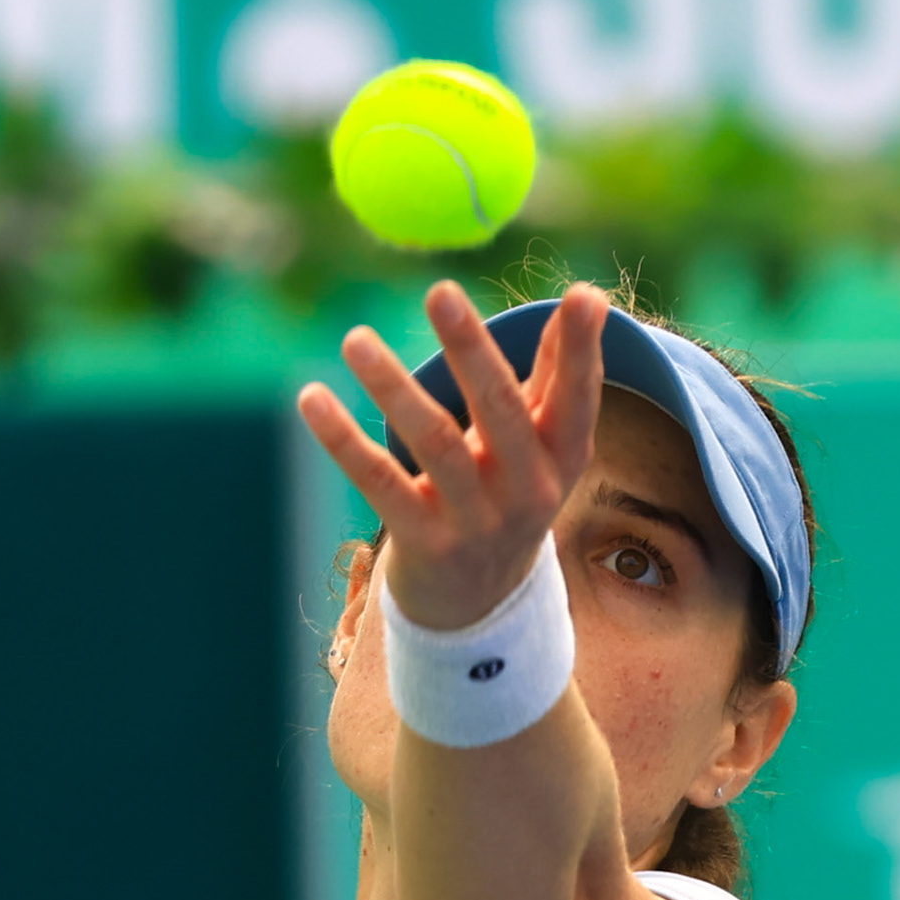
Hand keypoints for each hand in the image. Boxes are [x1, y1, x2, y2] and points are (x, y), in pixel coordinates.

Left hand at [295, 280, 609, 629]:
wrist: (480, 608)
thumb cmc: (509, 496)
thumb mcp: (544, 449)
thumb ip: (556, 377)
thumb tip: (587, 296)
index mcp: (564, 458)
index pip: (579, 398)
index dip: (583, 349)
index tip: (585, 296)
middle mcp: (528, 491)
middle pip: (502, 411)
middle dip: (472, 349)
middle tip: (441, 292)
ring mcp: (476, 522)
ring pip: (436, 444)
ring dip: (394, 388)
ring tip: (356, 340)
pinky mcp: (424, 544)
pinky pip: (380, 483)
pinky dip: (343, 440)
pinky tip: (312, 399)